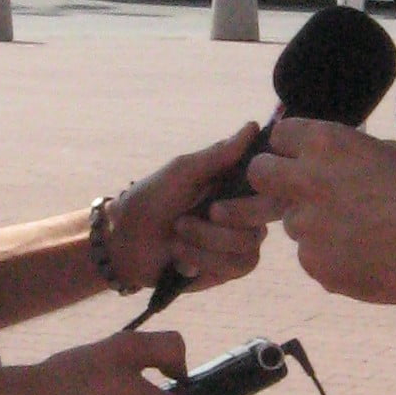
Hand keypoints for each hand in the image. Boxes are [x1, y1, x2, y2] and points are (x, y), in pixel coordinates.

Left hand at [110, 125, 270, 295]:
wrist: (124, 242)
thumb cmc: (151, 199)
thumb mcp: (182, 172)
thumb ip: (217, 154)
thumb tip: (253, 126)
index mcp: (235, 183)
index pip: (271, 185)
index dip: (259, 194)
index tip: (222, 200)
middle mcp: (244, 210)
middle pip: (263, 218)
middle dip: (224, 221)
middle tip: (194, 217)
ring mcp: (239, 241)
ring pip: (249, 245)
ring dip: (205, 242)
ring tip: (178, 235)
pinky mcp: (229, 268)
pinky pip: (237, 266)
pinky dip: (204, 261)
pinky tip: (182, 258)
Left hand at [243, 119, 395, 310]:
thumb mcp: (391, 154)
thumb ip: (351, 151)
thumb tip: (333, 153)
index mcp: (328, 144)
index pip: (280, 135)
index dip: (291, 146)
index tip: (302, 156)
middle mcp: (307, 180)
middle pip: (260, 173)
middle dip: (273, 179)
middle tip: (299, 190)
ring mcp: (306, 226)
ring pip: (290, 220)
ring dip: (312, 223)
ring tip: (357, 231)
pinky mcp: (313, 264)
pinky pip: (310, 255)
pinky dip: (329, 255)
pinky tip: (364, 256)